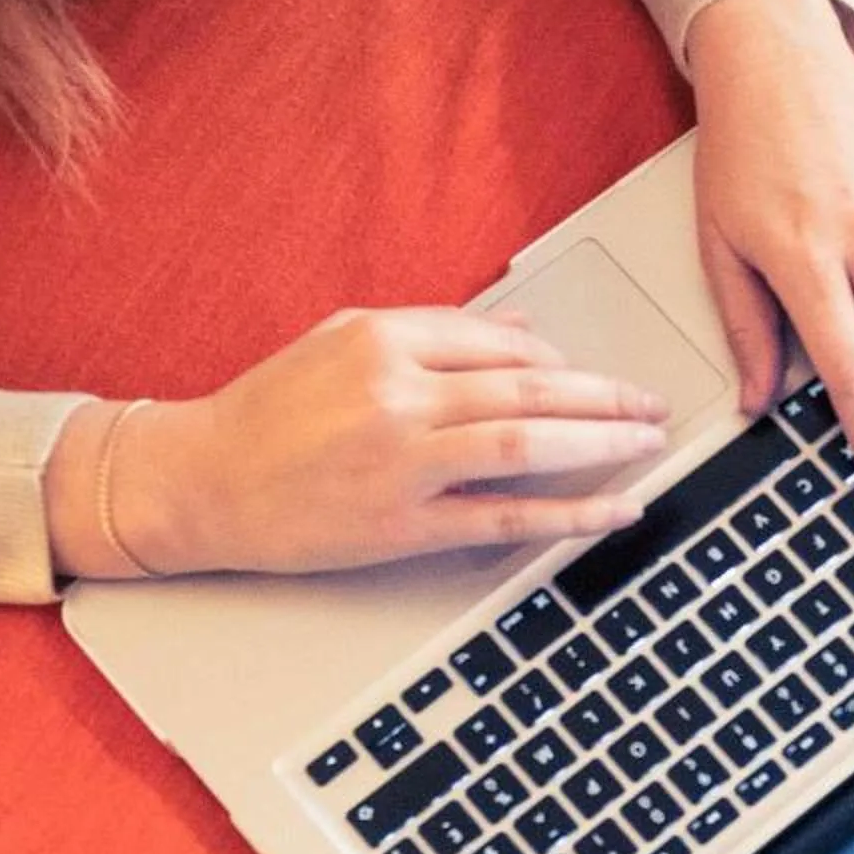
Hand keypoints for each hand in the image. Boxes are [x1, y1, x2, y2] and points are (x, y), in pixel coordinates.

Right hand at [47, 309, 669, 581]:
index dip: (562, 362)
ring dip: (602, 444)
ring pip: (526, 446)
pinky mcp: (404, 525)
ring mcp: (402, 463)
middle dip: (606, 397)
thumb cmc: (270, 413)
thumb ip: (434, 333)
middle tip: (654, 404)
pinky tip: (616, 509)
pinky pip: (506, 518)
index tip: (598, 378)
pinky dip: (571, 513)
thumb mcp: (341, 343)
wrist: (199, 481)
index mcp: (381, 340)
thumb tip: (523, 328)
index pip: (499, 343)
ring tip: (649, 442)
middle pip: (529, 390)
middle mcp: (396, 395)